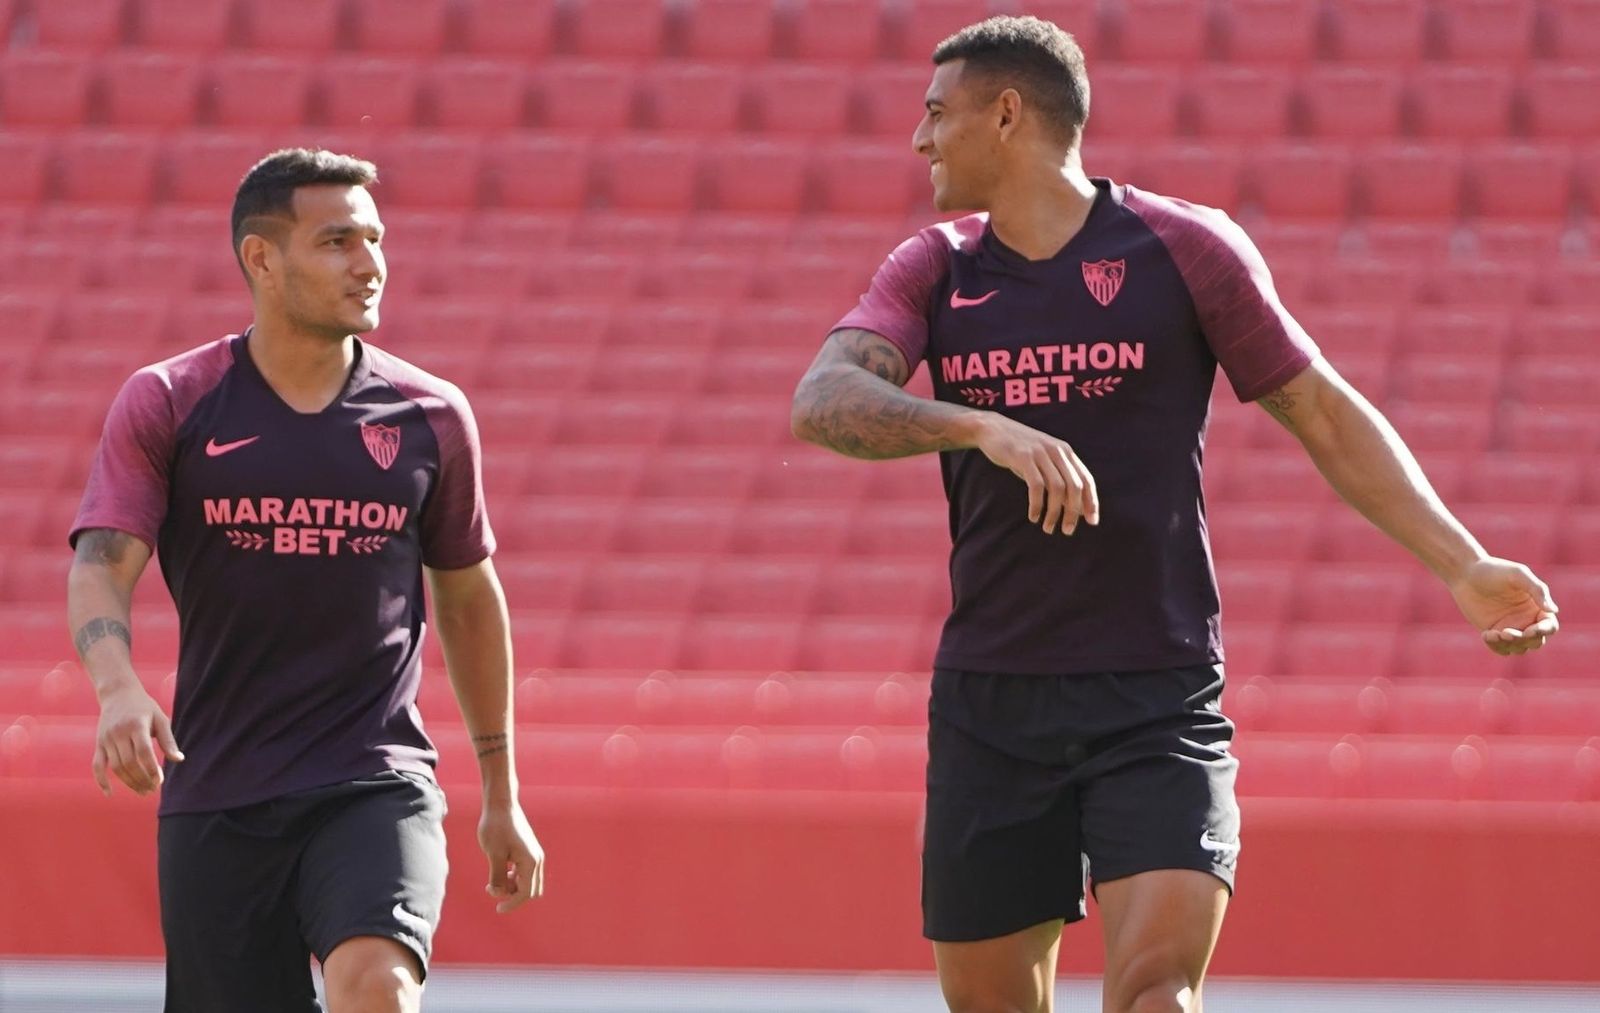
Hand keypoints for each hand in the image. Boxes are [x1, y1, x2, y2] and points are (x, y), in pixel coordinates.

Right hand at [93, 683, 182, 795]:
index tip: (160, 781)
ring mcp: (106, 739)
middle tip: (152, 789)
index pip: (143, 752)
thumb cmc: (144, 707)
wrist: (117, 693)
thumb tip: (179, 760)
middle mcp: (119, 733)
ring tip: (142, 791)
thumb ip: (168, 740)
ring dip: (128, 782)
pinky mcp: (99, 744)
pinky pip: (97, 765)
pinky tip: (110, 793)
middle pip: (129, 763)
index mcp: (136, 725)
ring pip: (115, 767)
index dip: (151, 769)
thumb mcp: (160, 718)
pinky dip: (101, 780)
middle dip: (141, 779)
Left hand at [479, 802, 543, 912]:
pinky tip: (500, 870)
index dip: (511, 904)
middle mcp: (536, 859)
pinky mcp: (529, 850)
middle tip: (492, 887)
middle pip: (530, 891)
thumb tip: (499, 894)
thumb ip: (497, 877)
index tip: (497, 909)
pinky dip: (514, 877)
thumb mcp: (493, 854)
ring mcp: (534, 854)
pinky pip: (526, 872)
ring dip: (513, 886)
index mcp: (530, 862)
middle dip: (513, 895)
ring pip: (528, 882)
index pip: (525, 893)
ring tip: (492, 879)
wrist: (501, 803)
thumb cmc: (495, 827)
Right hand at [974, 414, 1099, 534]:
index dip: (1091, 502)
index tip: (1092, 522)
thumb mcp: (1042, 464)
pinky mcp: (1023, 457)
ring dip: (1054, 512)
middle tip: (1067, 531)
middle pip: (1074, 487)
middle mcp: (1057, 451)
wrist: (992, 429)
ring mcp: (1041, 453)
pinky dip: (1037, 505)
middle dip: (1073, 512)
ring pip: (1057, 488)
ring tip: (1047, 528)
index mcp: (1066, 452)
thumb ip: (1057, 482)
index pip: (1087, 480)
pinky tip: (1033, 517)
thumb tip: (1074, 510)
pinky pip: (1036, 486)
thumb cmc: (1019, 452)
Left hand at [1447, 557, 1559, 655]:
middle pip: (1536, 641)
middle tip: (1506, 632)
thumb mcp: (1518, 574)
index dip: (1543, 631)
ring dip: (1509, 645)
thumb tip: (1553, 610)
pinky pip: (1501, 649)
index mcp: (1538, 607)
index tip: (1529, 631)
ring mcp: (1510, 627)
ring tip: (1493, 633)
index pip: (1550, 627)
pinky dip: (1496, 647)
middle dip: (1524, 640)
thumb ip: (1537, 590)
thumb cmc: (1494, 570)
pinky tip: (1486, 634)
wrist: (1465, 573)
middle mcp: (1526, 619)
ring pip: (1519, 648)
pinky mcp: (1493, 632)